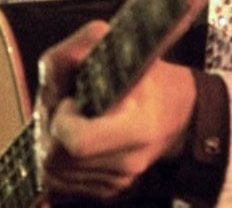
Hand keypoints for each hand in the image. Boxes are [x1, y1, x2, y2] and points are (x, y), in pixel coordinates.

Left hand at [35, 20, 196, 201]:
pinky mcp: (109, 190)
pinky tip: (81, 135)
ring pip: (56, 171)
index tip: (73, 99)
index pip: (78, 142)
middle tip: (71, 105)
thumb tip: (69, 55)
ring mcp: (119, 180)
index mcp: (139, 126)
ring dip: (55, 143)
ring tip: (76, 118)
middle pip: (57, 157)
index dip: (65, 119)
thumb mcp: (125, 46)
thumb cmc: (149, 76)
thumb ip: (90, 42)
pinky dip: (64, 158)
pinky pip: (65, 182)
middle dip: (53, 128)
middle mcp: (129, 160)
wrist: (178, 112)